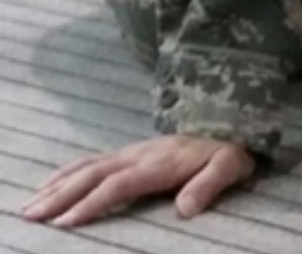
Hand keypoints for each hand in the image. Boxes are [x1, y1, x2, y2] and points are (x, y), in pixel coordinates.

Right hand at [24, 135, 255, 227]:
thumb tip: (185, 210)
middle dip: (60, 195)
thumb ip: (209, 185)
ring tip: (29, 205)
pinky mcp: (130, 152)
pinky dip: (66, 172)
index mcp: (159, 163)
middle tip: (30, 215)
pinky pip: (91, 160)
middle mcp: (139, 155)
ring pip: (86, 166)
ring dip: (56, 185)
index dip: (91, 203)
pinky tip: (49, 184)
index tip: (65, 223)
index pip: (118, 184)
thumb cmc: (229, 151)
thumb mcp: (230, 167)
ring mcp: (132, 151)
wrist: (230, 121)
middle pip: (92, 174)